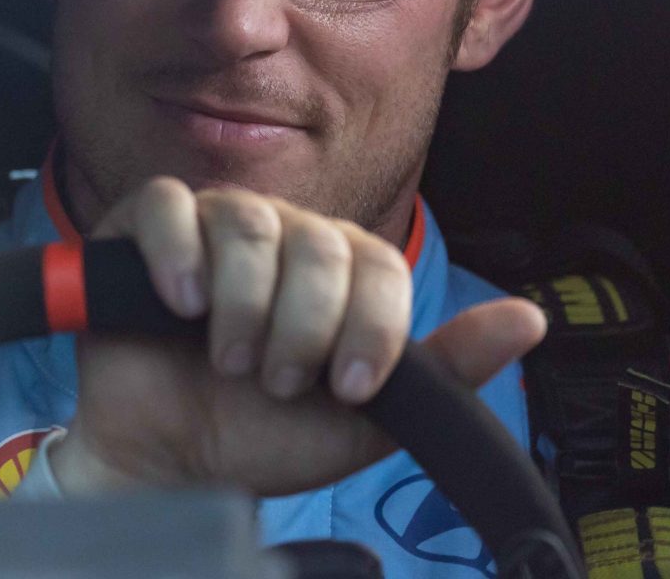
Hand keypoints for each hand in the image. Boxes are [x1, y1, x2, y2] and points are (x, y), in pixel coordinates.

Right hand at [49, 178, 545, 496]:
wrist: (167, 465)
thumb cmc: (257, 436)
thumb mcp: (364, 419)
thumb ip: (445, 370)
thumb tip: (530, 319)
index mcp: (333, 272)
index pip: (376, 261)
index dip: (369, 324)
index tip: (348, 387)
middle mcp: (277, 236)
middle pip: (315, 239)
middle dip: (303, 324)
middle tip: (274, 381)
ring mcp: (209, 226)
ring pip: (248, 222)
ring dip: (245, 303)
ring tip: (227, 358)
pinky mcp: (140, 229)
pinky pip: (166, 203)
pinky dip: (178, 250)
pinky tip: (183, 302)